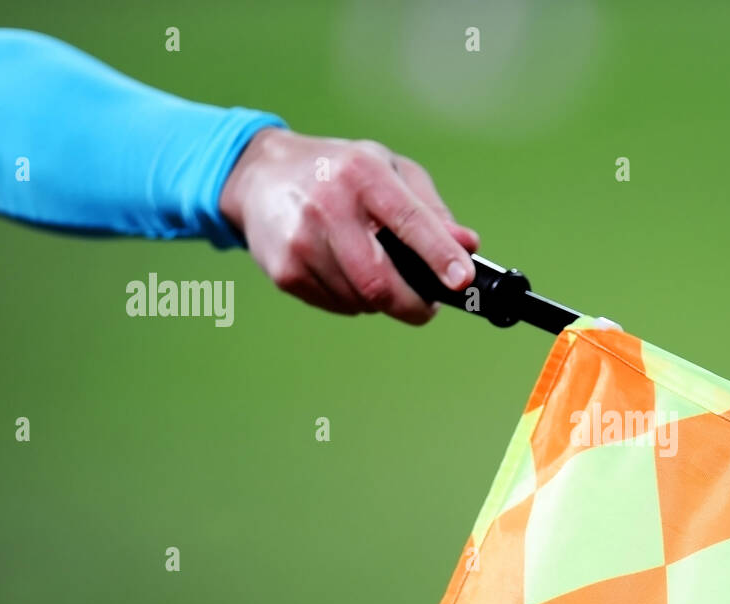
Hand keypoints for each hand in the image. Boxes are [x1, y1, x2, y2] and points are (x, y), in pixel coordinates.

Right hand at [219, 127, 478, 324]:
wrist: (262, 175)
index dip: (438, 254)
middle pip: (380, 281)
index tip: (462, 280)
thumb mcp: (390, 171)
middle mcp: (329, 206)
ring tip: (376, 271)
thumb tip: (468, 247)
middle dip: (414, 305)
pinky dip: (354, 301)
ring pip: (362, 300)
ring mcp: (302, 241)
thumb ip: (432, 211)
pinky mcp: (285, 270)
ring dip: (382, 300)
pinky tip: (345, 272)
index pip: (408, 219)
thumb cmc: (342, 173)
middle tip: (428, 307)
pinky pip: (338, 306)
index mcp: (364, 174)